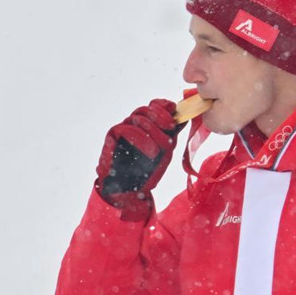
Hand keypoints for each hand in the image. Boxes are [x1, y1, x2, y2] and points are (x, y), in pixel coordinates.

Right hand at [94, 99, 185, 220]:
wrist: (129, 189)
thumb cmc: (147, 169)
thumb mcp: (166, 151)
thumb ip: (172, 134)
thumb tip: (184, 118)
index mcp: (147, 125)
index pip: (153, 106)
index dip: (163, 105)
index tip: (174, 109)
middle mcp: (134, 124)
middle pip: (146, 109)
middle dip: (161, 116)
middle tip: (171, 127)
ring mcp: (122, 129)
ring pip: (138, 118)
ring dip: (154, 131)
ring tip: (164, 148)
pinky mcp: (111, 137)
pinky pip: (125, 129)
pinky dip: (141, 138)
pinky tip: (151, 151)